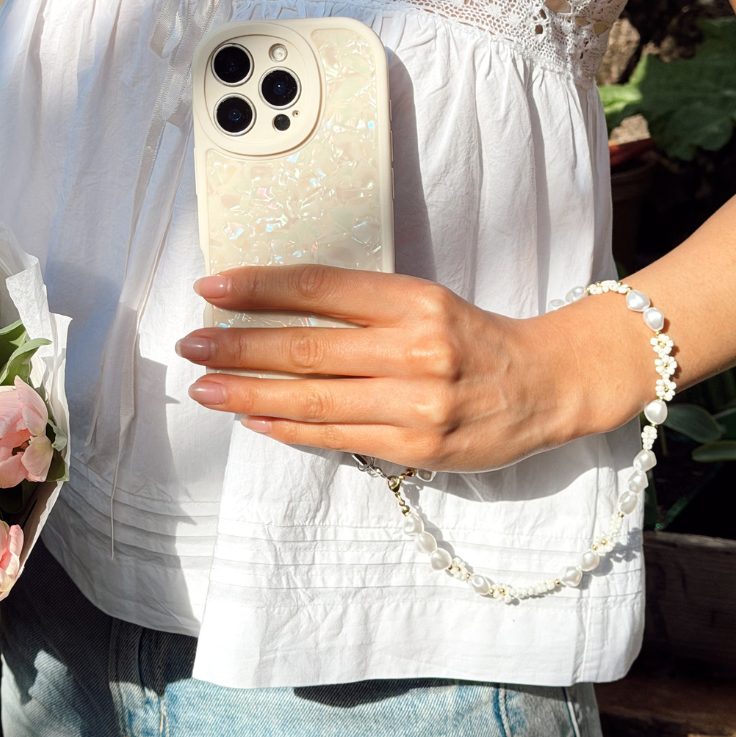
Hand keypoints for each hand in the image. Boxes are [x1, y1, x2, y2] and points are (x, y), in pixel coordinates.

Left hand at [176, 265, 609, 471]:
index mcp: (413, 300)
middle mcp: (415, 348)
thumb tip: (276, 314)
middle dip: (239, 345)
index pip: (321, 287)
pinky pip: (337, 437)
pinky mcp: (417, 449)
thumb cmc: (473, 338)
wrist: (543, 385)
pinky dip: (288, 428)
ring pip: (314, 398)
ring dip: (249, 393)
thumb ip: (360, 307)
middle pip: (307, 346)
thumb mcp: (424, 302)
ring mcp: (416, 403)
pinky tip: (252, 419)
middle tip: (191, 344)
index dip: (260, 287)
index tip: (212, 287)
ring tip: (205, 387)